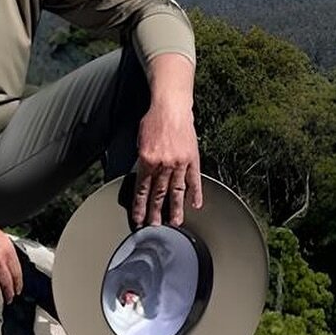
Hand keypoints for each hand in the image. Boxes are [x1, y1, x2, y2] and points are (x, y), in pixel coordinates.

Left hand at [132, 98, 202, 228]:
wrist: (171, 107)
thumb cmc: (153, 121)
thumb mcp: (139, 142)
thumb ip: (142, 162)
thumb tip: (143, 180)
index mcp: (147, 160)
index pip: (142, 190)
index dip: (140, 207)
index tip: (139, 219)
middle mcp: (163, 164)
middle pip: (158, 194)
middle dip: (155, 212)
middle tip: (154, 227)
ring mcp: (179, 162)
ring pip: (176, 191)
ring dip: (175, 209)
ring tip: (175, 223)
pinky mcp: (192, 159)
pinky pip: (194, 179)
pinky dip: (195, 193)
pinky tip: (196, 205)